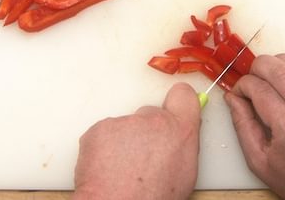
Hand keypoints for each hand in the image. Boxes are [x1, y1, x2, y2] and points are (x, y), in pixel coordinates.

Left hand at [73, 82, 200, 199]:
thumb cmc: (150, 198)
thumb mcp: (183, 174)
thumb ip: (182, 146)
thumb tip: (176, 139)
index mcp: (180, 131)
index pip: (183, 95)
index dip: (177, 102)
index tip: (172, 109)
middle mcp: (154, 120)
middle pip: (149, 114)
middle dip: (145, 131)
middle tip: (140, 158)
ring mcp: (125, 122)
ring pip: (125, 126)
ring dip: (123, 142)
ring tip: (122, 169)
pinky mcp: (100, 128)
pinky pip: (104, 134)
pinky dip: (103, 148)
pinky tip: (107, 168)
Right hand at [226, 53, 284, 199]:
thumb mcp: (261, 162)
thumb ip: (243, 125)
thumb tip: (233, 97)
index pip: (259, 89)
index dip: (243, 85)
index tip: (240, 90)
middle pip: (279, 70)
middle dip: (259, 66)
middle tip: (253, 76)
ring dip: (282, 63)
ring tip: (272, 73)